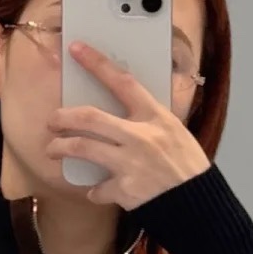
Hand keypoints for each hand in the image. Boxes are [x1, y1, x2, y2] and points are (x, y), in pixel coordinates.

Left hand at [44, 40, 210, 207]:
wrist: (199, 204)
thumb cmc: (188, 167)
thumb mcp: (175, 132)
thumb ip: (149, 121)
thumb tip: (120, 114)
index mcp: (156, 117)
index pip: (123, 82)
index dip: (97, 63)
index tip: (77, 49)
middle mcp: (141, 136)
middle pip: (90, 117)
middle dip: (63, 117)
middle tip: (53, 121)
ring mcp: (131, 163)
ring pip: (82, 148)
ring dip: (61, 148)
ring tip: (53, 150)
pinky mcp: (125, 190)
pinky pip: (97, 189)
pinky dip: (94, 191)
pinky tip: (95, 192)